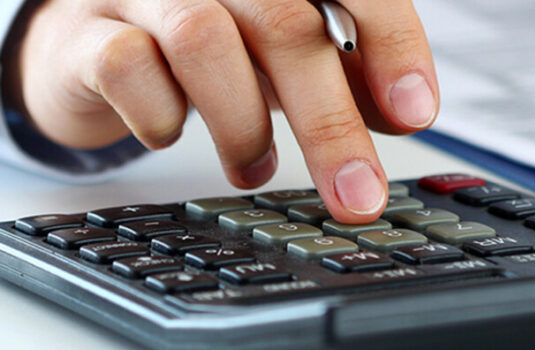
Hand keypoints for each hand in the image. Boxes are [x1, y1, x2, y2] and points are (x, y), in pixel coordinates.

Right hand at [11, 0, 439, 222]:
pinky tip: (171, 133)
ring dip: (242, 127)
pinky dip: (160, 117)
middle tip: (357, 193)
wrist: (92, 43)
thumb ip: (348, 77)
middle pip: (287, 29)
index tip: (414, 113)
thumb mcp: (288, 61)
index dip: (393, 46)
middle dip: (331, 125)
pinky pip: (128, 67)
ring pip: (204, 42)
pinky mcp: (88, 32)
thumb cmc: (210, 50)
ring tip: (256, 168)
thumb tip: (403, 113)